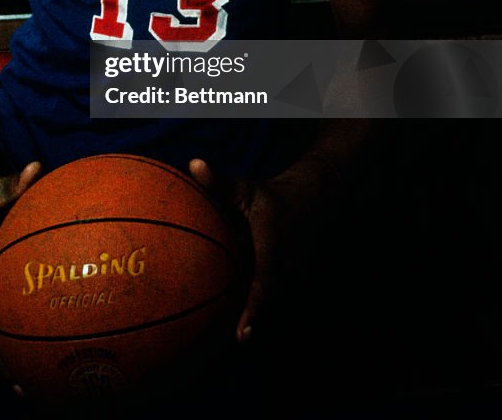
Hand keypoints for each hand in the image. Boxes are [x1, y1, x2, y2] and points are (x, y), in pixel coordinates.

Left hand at [189, 156, 341, 342]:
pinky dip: (254, 307)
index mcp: (273, 244)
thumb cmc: (269, 197)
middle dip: (244, 319)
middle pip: (263, 298)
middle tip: (222, 342)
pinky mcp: (295, 284)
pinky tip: (232, 322)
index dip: (254, 308)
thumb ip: (218, 182)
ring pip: (267, 301)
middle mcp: (288, 265)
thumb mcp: (245, 187)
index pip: (264, 280)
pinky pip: (270, 298)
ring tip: (223, 336)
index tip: (243, 336)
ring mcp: (295, 277)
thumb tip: (192, 163)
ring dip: (248, 314)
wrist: (313, 202)